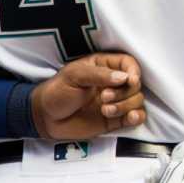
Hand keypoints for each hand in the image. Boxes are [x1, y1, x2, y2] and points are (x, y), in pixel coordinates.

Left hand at [31, 53, 145, 140]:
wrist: (46, 118)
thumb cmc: (56, 91)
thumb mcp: (74, 76)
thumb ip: (99, 75)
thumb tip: (124, 78)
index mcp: (104, 67)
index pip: (129, 64)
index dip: (133, 71)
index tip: (130, 80)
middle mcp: (114, 83)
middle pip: (136, 84)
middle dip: (124, 92)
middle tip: (104, 97)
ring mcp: (116, 101)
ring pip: (137, 100)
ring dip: (125, 106)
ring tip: (105, 111)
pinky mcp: (117, 118)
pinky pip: (137, 116)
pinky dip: (136, 117)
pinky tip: (129, 118)